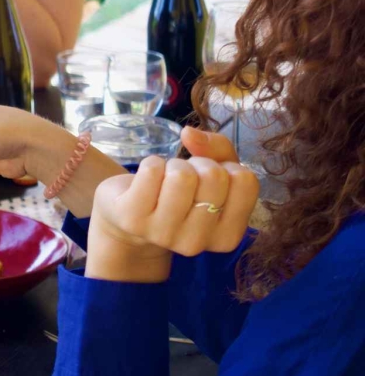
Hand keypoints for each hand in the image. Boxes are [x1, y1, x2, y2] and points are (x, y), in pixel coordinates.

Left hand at [86, 134, 257, 283]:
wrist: (131, 218)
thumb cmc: (181, 194)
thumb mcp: (213, 173)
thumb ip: (219, 148)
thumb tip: (189, 133)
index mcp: (228, 236)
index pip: (245, 180)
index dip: (226, 167)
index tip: (210, 180)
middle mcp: (199, 242)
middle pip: (214, 176)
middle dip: (197, 164)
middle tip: (184, 179)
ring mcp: (164, 234)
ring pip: (182, 174)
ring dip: (173, 165)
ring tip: (165, 181)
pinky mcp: (133, 219)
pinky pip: (152, 171)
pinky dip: (150, 164)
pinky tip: (145, 182)